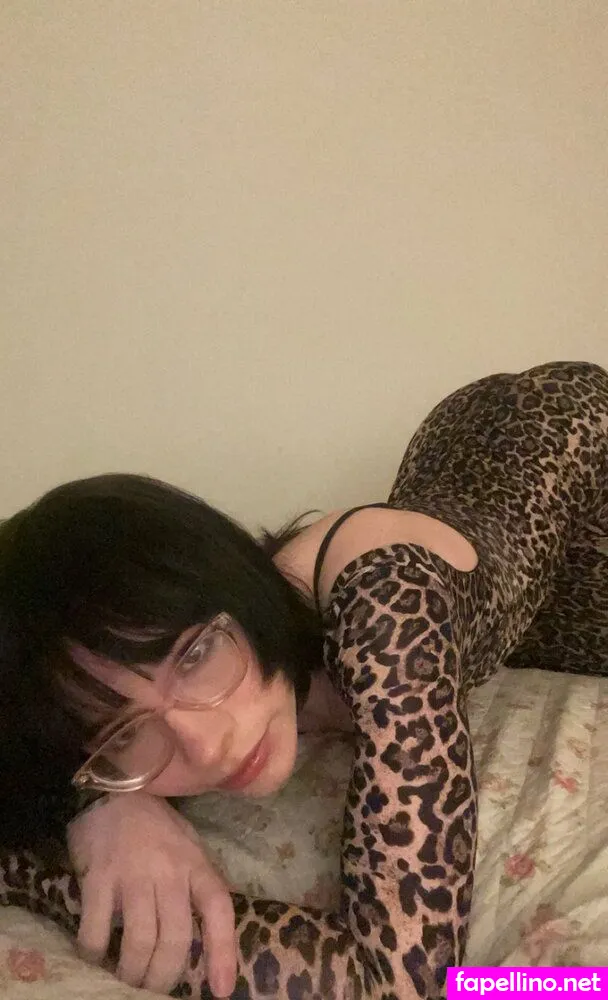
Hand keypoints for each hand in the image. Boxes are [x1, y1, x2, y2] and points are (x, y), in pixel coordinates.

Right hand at [67, 792, 235, 995]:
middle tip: (152, 988)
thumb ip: (197, 885)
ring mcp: (134, 874)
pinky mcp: (99, 877)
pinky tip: (94, 957)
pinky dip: (95, 952)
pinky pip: (97, 929)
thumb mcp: (188, 847)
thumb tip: (207, 937)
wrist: (112, 791)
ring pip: (139, 941)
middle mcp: (169, 871)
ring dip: (132, 972)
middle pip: (175, 938)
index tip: (221, 990)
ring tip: (126, 979)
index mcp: (196, 864)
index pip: (219, 909)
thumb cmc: (155, 826)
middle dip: (164, 976)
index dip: (223, 952)